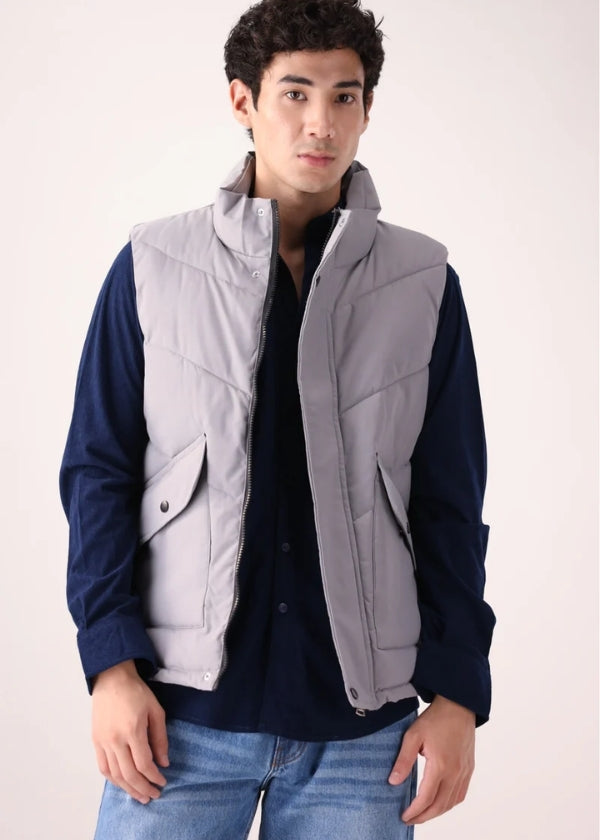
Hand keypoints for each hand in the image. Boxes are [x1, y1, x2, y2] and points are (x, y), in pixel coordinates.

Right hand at [91, 660, 168, 804]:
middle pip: (129, 774)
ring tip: (140, 796)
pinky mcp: (95, 741)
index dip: (154, 777)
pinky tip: (123, 784)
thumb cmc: (137, 692)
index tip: (163, 782)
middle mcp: (116, 739)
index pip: (144, 763)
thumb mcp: (156, 711)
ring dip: (128, 789)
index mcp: (133, 730)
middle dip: (143, 788)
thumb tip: (163, 763)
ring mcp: (103, 742)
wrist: (112, 679)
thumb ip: (160, 738)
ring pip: (115, 775)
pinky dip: (113, 780)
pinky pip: (103, 768)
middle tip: (154, 795)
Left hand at [388, 694, 475, 824]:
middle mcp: (456, 773)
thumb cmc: (435, 718)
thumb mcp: (413, 736)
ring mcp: (465, 772)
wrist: (458, 705)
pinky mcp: (469, 768)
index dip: (414, 811)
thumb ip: (404, 760)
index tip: (404, 816)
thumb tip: (393, 782)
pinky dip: (449, 803)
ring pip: (452, 802)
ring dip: (437, 812)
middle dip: (424, 817)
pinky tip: (440, 803)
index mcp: (441, 766)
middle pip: (440, 806)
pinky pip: (461, 794)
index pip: (426, 798)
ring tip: (423, 814)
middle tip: (411, 819)